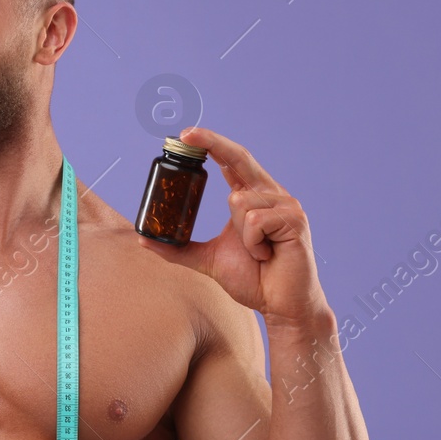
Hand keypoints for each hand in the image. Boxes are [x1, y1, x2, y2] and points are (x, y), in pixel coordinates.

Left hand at [135, 127, 330, 328]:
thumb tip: (145, 240)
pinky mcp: (295, 220)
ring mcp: (286, 205)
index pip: (232, 161)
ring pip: (239, 201)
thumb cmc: (253, 280)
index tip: (186, 134)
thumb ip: (180, 249)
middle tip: (185, 135)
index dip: (211, 143)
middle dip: (212, 144)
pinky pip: (254, 222)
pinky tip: (266, 256)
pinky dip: (252, 244)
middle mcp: (271, 194)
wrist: (280, 305)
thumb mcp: (207, 259)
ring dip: (239, 235)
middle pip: (239, 158)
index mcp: (252, 197)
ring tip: (256, 253)